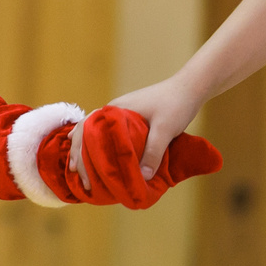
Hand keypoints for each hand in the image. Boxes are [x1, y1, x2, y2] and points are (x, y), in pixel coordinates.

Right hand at [70, 105, 222, 209]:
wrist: (189, 88)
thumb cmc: (175, 105)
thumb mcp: (165, 129)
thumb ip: (153, 152)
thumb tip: (142, 178)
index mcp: (115, 110)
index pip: (86, 129)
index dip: (79, 150)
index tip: (76, 169)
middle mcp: (113, 111)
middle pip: (86, 131)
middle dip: (79, 153)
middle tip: (77, 176)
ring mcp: (121, 114)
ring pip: (96, 133)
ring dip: (88, 150)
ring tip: (83, 170)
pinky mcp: (130, 118)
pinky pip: (109, 134)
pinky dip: (102, 146)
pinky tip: (103, 159)